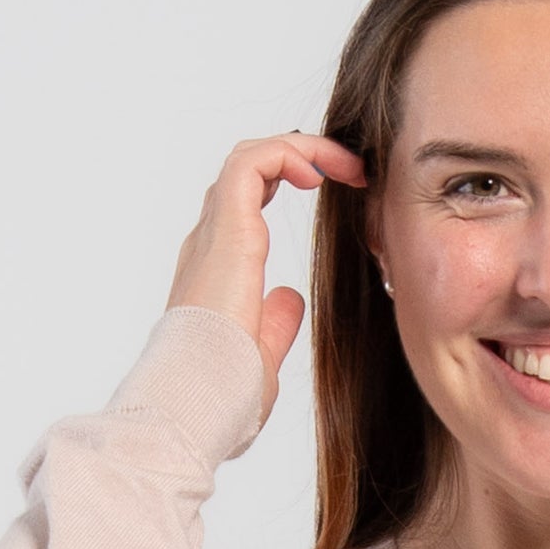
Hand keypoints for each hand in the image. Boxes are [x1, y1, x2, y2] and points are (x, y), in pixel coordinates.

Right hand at [167, 131, 366, 409]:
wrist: (200, 400)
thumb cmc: (224, 392)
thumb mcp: (262, 353)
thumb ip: (275, 321)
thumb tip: (291, 298)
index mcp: (219, 267)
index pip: (247, 200)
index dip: (288, 179)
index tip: (338, 190)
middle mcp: (211, 242)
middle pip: (249, 169)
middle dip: (301, 155)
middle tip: (350, 170)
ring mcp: (215, 233)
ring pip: (250, 157)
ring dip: (301, 148)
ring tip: (344, 164)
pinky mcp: (227, 229)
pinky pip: (252, 163)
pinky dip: (287, 153)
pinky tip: (319, 173)